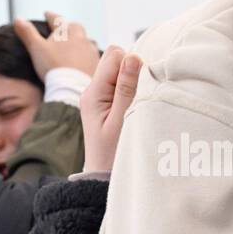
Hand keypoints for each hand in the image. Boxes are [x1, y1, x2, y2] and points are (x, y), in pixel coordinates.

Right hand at [13, 10, 100, 79]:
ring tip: (75, 44)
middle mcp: (82, 38)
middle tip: (63, 29)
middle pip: (76, 28)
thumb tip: (18, 19)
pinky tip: (84, 60)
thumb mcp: (36, 48)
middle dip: (68, 27)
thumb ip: (27, 33)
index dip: (51, 16)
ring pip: (87, 41)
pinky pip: (93, 56)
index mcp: (66, 31)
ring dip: (80, 41)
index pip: (57, 19)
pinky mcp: (97, 65)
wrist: (72, 87)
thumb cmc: (52, 66)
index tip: (47, 13)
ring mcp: (91, 51)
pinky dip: (87, 56)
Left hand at [82, 45, 142, 173]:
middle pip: (116, 58)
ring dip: (132, 82)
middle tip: (137, 97)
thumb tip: (133, 56)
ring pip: (120, 70)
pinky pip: (120, 83)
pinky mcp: (106, 102)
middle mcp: (93, 90)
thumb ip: (126, 88)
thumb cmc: (113, 154)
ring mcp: (99, 96)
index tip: (140, 88)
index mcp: (93, 93)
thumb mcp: (121, 121)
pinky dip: (131, 90)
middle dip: (132, 70)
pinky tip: (133, 107)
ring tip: (135, 106)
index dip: (132, 66)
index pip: (114, 56)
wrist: (102, 177)